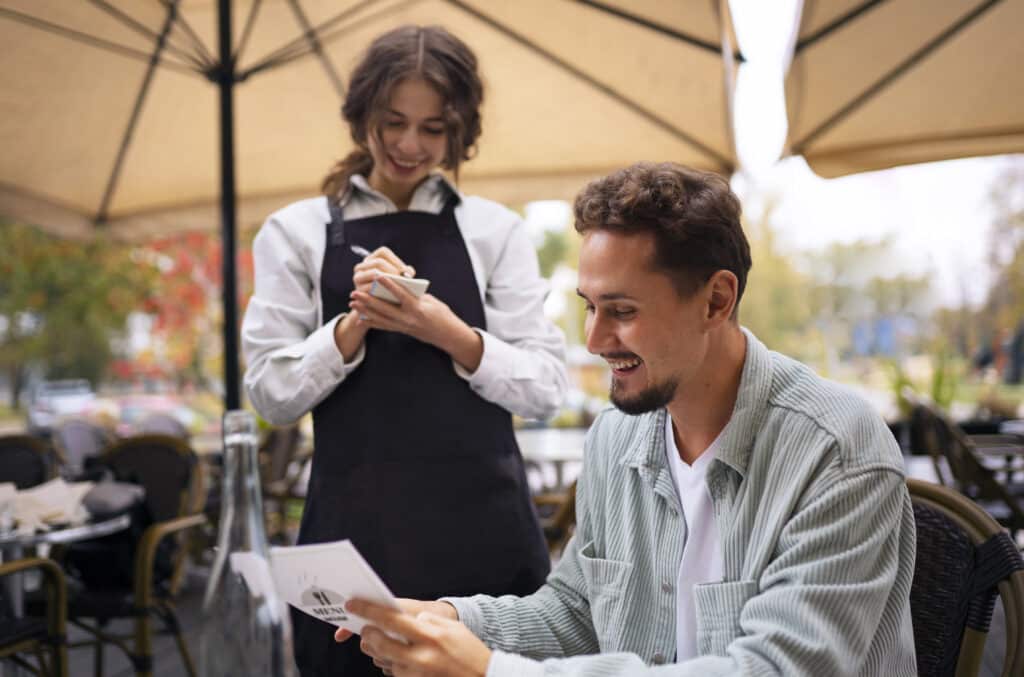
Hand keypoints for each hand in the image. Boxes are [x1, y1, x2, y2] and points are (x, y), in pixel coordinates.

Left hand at [336, 598, 488, 676]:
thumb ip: (427, 621)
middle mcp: (421, 658)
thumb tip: (404, 619)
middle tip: (366, 629)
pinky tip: (403, 660)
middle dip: (368, 636)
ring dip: (380, 653)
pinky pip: (394, 674)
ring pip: (384, 662)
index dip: (369, 611)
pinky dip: (393, 665)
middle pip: (379, 645)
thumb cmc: (469, 652)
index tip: (353, 605)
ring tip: (387, 644)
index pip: (391, 620)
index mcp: (430, 636)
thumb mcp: (451, 628)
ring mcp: (417, 676)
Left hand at [348, 278, 482, 371]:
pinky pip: (383, 326)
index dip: (388, 285)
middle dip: (368, 300)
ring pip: (380, 318)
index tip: (378, 276)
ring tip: (353, 303)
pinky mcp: (402, 331)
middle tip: (355, 293)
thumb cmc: (441, 315)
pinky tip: (361, 318)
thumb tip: (399, 287)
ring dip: (365, 310)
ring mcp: (404, 326)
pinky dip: (371, 322)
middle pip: (384, 309)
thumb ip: (414, 294)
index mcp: (418, 309)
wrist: (447, 335)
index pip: (401, 295)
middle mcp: (408, 319)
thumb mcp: (430, 301)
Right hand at [352, 247, 414, 293]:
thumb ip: (404, 272)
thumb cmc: (391, 290)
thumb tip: (409, 272)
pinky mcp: (358, 290)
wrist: (377, 308)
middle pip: (378, 262)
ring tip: (399, 286)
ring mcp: (357, 277)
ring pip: (374, 273)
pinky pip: (370, 288)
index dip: (396, 260)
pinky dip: (382, 290)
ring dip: (388, 279)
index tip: (405, 271)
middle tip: (403, 280)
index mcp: (371, 259)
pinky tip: (392, 295)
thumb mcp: (398, 278)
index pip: (383, 252)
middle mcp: (362, 266)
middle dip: (393, 270)